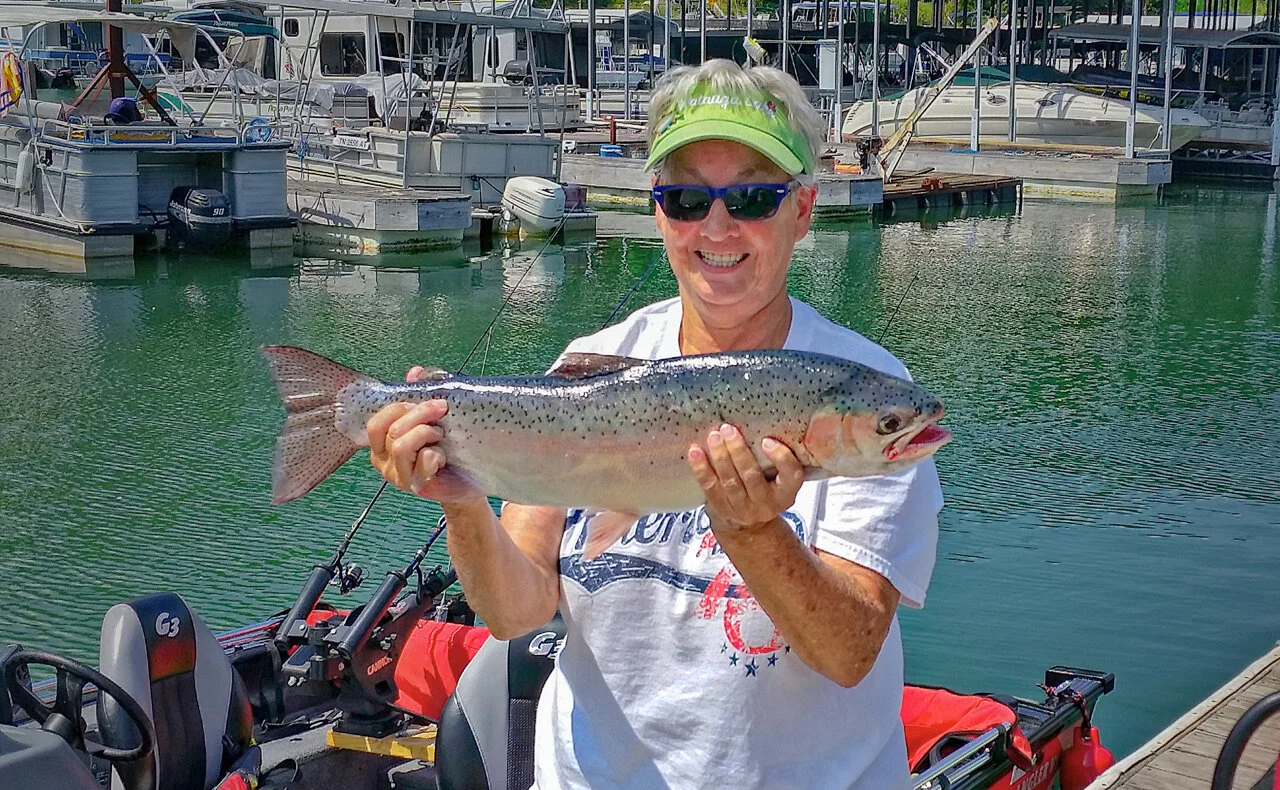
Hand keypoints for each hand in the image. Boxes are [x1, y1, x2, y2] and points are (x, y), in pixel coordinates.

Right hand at [366, 368, 485, 504]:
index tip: (423, 401)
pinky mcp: (420, 486)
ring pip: (401, 447)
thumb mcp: (435, 417)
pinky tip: (444, 457)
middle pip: (392, 432)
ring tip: (441, 435)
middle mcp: (386, 463)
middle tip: (441, 409)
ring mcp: (401, 477)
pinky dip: (436, 454)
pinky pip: (423, 461)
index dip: (398, 408)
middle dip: (419, 414)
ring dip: (425, 433)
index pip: (376, 424)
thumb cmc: (449, 447)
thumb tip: (415, 372)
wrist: (471, 478)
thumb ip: (422, 393)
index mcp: (383, 446)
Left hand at [688, 424, 804, 531]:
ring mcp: (742, 508)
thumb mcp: (780, 479)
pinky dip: (701, 469)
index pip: (790, 474)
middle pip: (752, 476)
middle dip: (739, 451)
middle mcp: (766, 502)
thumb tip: (764, 418)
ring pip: (730, 482)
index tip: (767, 441)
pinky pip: (710, 488)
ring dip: (720, 457)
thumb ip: (776, 459)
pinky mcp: (721, 508)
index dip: (780, 458)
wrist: (749, 526)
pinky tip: (695, 452)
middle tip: (729, 429)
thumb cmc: (766, 490)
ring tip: (714, 436)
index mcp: (786, 492)